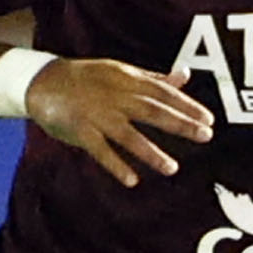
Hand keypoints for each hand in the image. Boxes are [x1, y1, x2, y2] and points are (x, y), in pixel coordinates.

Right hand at [27, 58, 213, 186]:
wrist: (43, 81)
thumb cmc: (88, 78)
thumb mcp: (121, 72)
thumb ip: (153, 78)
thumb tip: (185, 76)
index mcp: (127, 79)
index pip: (163, 92)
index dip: (186, 105)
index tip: (209, 119)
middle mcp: (115, 96)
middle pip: (152, 111)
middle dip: (180, 124)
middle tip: (206, 136)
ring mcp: (96, 114)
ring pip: (128, 135)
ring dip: (151, 153)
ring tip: (172, 169)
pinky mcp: (79, 130)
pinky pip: (100, 151)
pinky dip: (116, 165)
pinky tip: (132, 180)